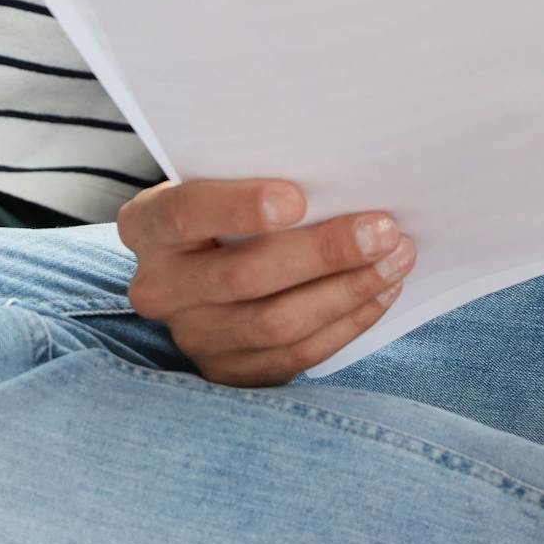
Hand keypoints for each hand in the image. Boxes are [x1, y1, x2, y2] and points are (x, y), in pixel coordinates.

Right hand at [117, 178, 411, 384]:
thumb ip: (258, 174)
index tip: (298, 198)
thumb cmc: (226, 207)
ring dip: (347, 291)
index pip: (186, 213)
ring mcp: (192, 336)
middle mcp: (159, 287)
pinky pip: (295, 355)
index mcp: (147, 225)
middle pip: (244, 276)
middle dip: (323, 253)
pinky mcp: (229, 372)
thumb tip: (342, 171)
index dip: (239, 206)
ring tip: (396, 259)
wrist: (202, 265)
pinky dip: (346, 323)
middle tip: (384, 231)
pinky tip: (381, 293)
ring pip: (276, 322)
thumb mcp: (222, 180)